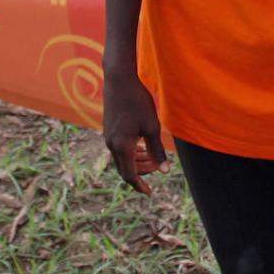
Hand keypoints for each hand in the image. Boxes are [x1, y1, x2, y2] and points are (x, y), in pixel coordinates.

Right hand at [102, 69, 168, 193]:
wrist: (119, 80)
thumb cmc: (138, 102)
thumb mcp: (152, 127)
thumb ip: (157, 150)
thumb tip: (164, 171)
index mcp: (122, 146)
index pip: (130, 175)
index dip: (140, 186)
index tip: (149, 193)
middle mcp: (112, 144)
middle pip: (125, 168)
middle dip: (141, 173)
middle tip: (158, 169)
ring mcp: (108, 136)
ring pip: (122, 158)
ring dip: (137, 162)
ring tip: (152, 158)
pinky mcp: (109, 129)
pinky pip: (119, 149)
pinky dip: (131, 152)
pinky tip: (141, 146)